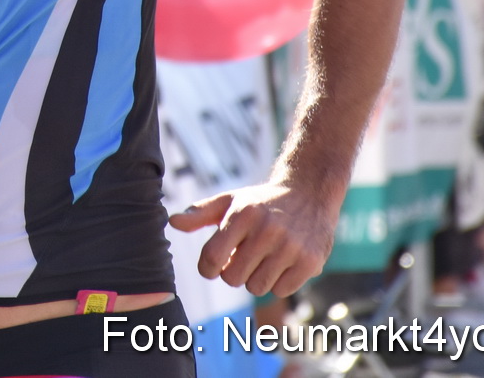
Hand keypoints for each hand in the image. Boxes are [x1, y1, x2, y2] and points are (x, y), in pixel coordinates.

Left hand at [168, 179, 338, 296]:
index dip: (207, 268)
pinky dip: (278, 282)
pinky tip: (282, 263)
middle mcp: (267, 230)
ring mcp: (290, 247)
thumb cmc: (261, 202)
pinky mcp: (310, 262)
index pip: (211, 258)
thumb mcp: (230, 200)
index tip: (212, 265)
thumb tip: (173, 222)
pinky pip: (281, 290)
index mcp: (242, 214)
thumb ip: (199, 213)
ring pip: (256, 287)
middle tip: (243, 257)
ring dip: (255, 278)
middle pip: (232, 278)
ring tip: (263, 258)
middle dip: (233, 271)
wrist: (309, 193)